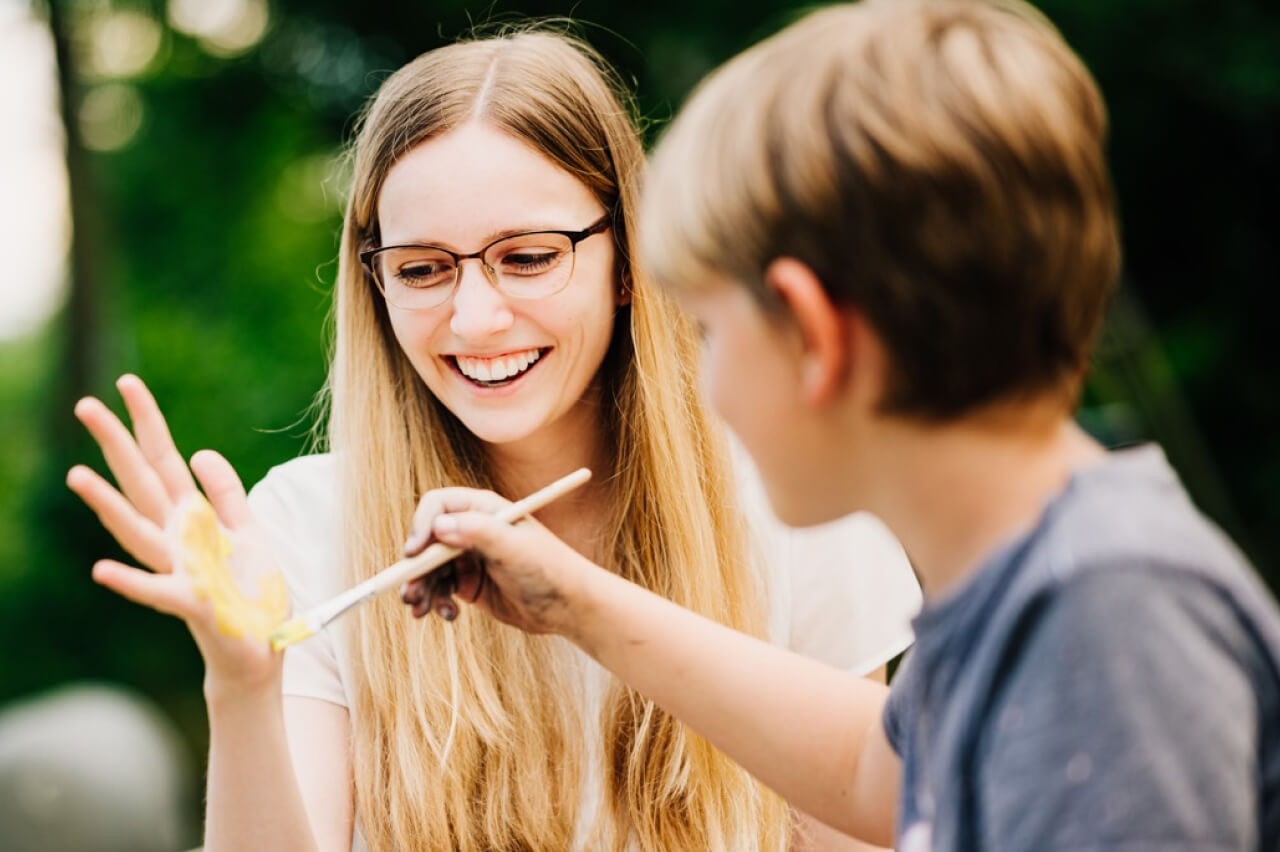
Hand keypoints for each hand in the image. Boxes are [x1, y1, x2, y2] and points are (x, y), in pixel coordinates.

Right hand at [66, 375, 281, 697]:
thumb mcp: (248, 531)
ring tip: (76, 476)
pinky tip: (99, 571)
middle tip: (84, 405)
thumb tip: (200, 451)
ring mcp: (179, 571)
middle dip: (117, 445)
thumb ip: (226, 493)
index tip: (127, 383)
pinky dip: (129, 582)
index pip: (166, 462)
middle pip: (143, 485)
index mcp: (193, 519)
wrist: (258, 650)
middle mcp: (177, 541)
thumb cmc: (250, 592)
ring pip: (137, 533)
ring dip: (108, 506)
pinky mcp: (191, 604)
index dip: (149, 423)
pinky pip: (157, 591)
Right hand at [399, 487, 595, 635]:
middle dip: (414, 567)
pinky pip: (441, 589)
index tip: (414, 554)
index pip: (438, 506)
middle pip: (427, 541)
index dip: (421, 527)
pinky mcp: (470, 583)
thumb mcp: (514, 548)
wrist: (569, 606)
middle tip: (409, 594)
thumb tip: (439, 526)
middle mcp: (472, 529)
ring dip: (421, 589)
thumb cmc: (548, 569)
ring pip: (429, 569)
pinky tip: (449, 615)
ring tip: (421, 611)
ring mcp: (469, 557)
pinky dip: (436, 602)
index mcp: (483, 509)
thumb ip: (479, 533)